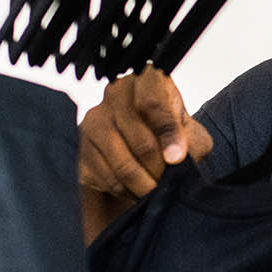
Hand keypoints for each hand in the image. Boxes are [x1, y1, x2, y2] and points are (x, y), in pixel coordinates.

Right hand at [78, 67, 212, 240]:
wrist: (139, 145)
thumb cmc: (167, 134)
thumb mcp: (189, 134)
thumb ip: (190, 141)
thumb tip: (175, 157)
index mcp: (147, 80)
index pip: (153, 103)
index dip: (168, 134)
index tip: (177, 160)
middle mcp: (116, 93)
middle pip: (141, 142)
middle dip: (159, 171)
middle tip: (168, 184)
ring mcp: (94, 119)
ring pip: (123, 164)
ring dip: (144, 185)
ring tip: (155, 192)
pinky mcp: (81, 146)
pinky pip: (108, 178)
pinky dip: (126, 191)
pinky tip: (135, 190)